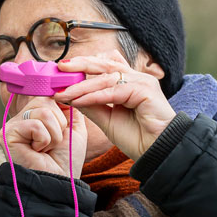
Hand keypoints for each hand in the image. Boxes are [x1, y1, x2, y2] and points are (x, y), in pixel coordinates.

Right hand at [0, 97, 87, 176]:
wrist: (58, 182)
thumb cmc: (66, 158)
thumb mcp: (74, 126)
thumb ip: (69, 104)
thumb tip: (62, 87)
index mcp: (35, 114)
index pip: (48, 94)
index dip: (61, 107)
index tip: (65, 123)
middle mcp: (22, 117)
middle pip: (47, 101)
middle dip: (60, 124)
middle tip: (53, 143)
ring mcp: (13, 124)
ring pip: (43, 112)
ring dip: (53, 134)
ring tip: (46, 148)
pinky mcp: (7, 133)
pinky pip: (35, 125)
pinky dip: (44, 140)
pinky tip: (37, 151)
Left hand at [54, 50, 175, 160]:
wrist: (157, 152)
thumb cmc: (137, 137)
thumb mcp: (107, 119)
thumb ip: (91, 105)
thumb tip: (70, 95)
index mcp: (129, 81)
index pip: (105, 65)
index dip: (84, 64)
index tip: (62, 71)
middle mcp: (136, 78)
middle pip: (105, 63)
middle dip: (80, 64)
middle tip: (59, 68)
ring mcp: (142, 82)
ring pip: (106, 77)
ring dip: (82, 85)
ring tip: (63, 92)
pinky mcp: (145, 90)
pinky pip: (114, 90)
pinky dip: (94, 96)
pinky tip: (78, 101)